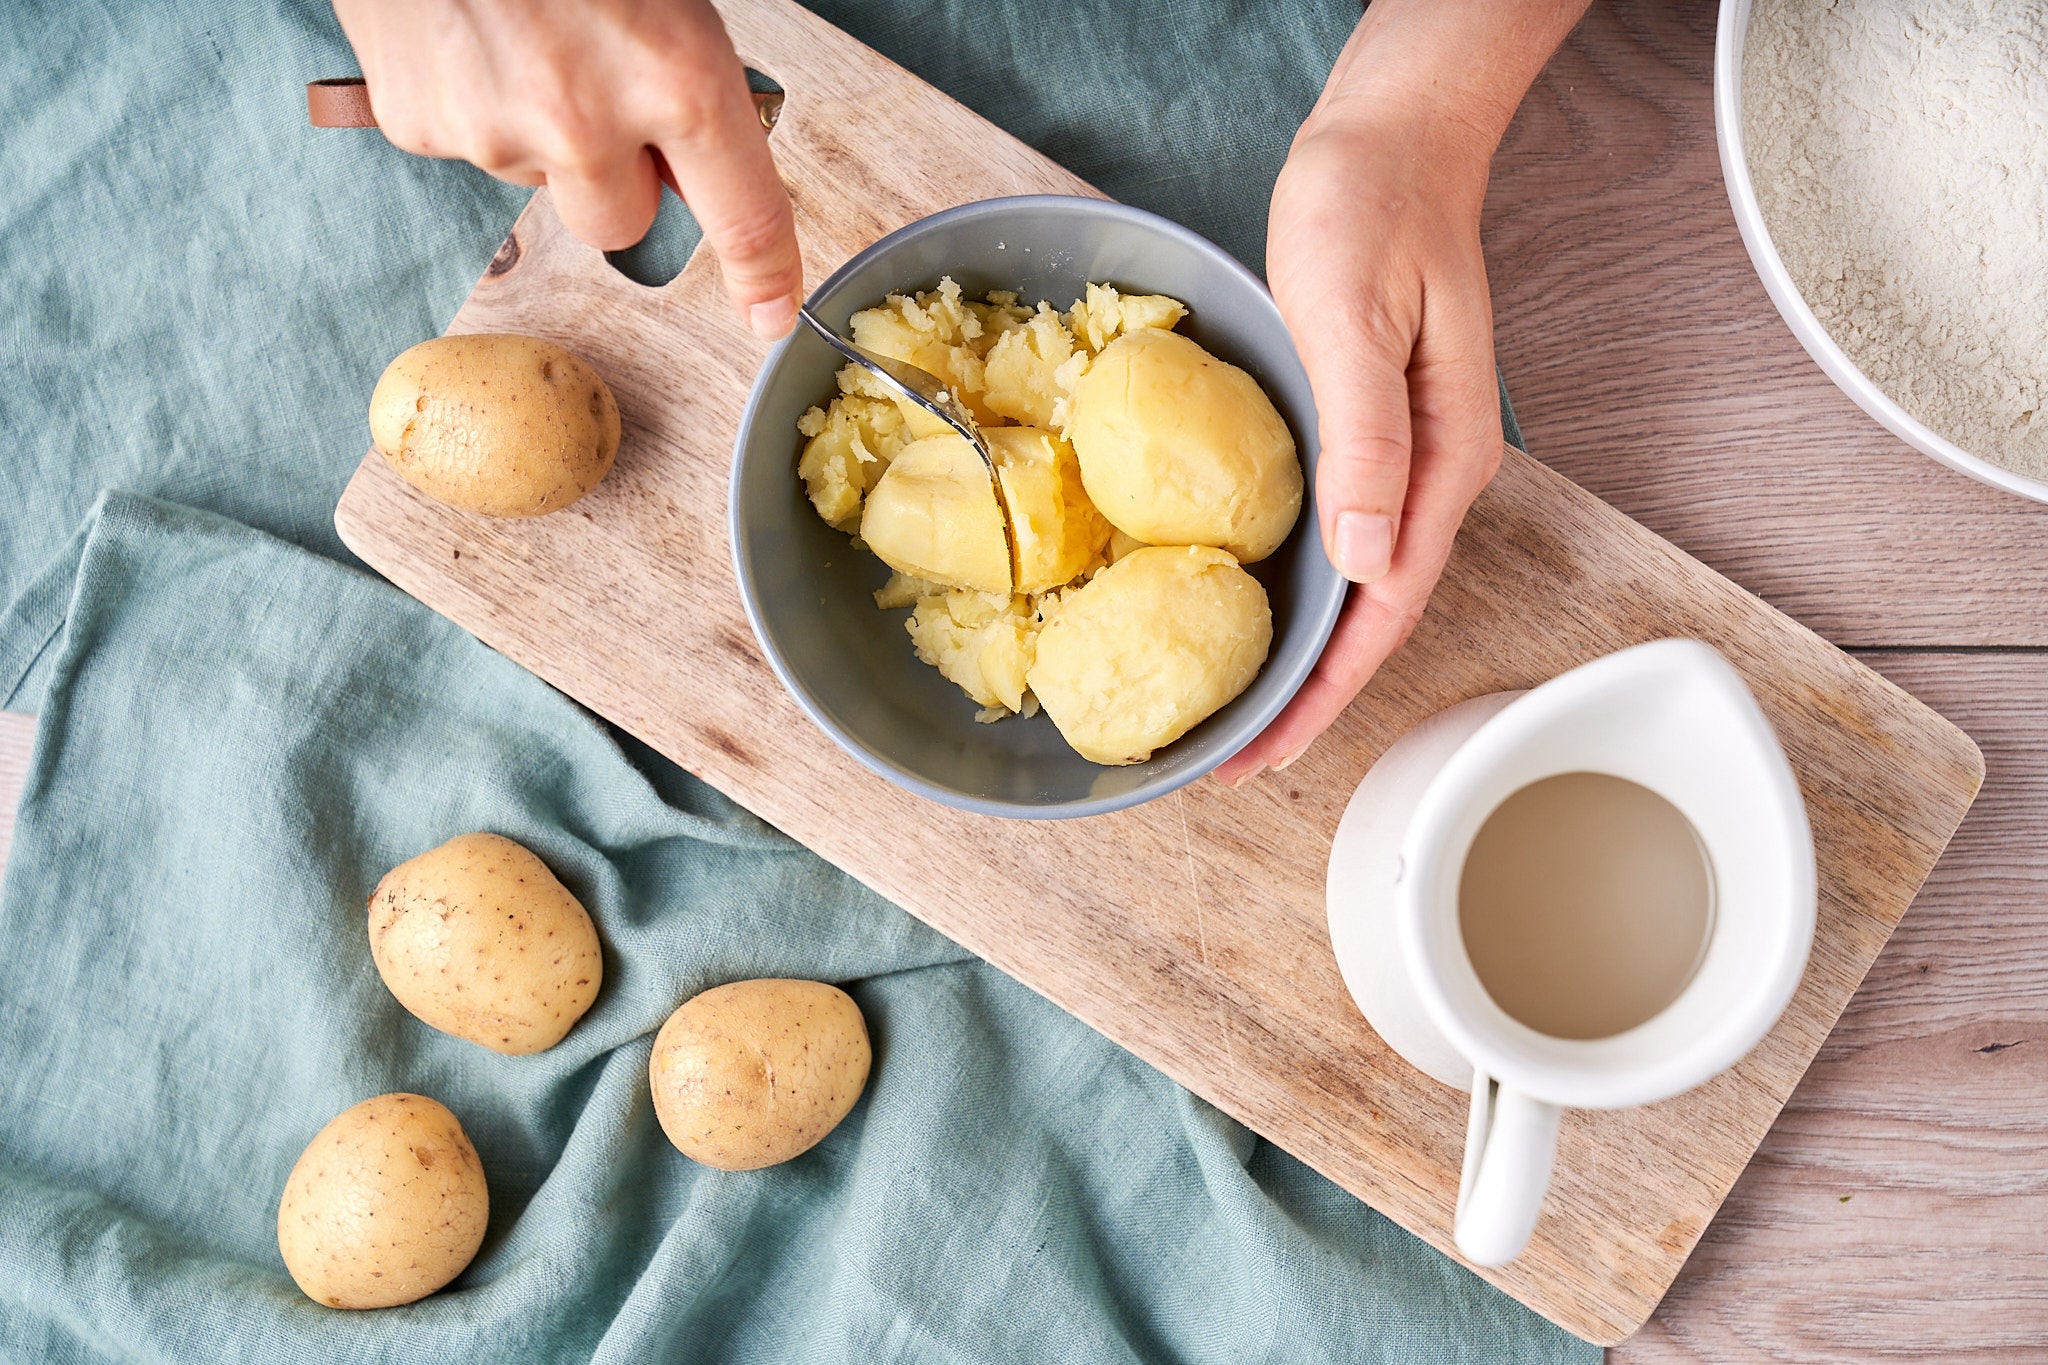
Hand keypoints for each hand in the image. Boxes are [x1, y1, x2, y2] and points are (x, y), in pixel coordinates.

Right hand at [333, 0, 801, 338]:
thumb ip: (688, 80)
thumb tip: (694, 152)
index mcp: (675, 78)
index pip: (743, 219)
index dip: (766, 277)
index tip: (772, 315)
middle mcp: (586, 124)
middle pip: (622, 226)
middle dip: (620, 179)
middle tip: (600, 93)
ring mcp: (493, 132)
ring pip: (543, 183)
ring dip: (544, 133)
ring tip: (524, 35)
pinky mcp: (419, 125)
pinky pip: (470, 145)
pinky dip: (478, 103)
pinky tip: (473, 36)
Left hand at [1213, 110, 1503, 783]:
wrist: (1392, 138)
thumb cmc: (1372, 209)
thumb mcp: (1354, 321)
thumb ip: (1367, 441)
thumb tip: (1366, 561)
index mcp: (1441, 460)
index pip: (1386, 609)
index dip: (1325, 692)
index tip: (1269, 752)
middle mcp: (1430, 474)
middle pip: (1371, 615)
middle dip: (1307, 696)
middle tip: (1235, 759)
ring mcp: (1403, 455)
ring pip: (1352, 584)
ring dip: (1298, 651)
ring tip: (1235, 708)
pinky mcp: (1369, 431)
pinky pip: (1335, 534)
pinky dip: (1294, 586)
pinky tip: (1251, 604)